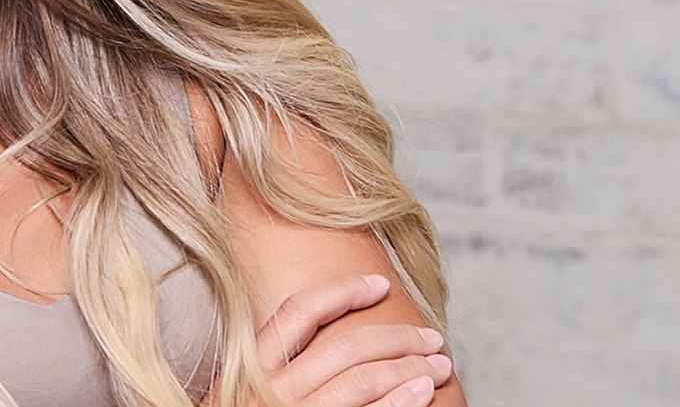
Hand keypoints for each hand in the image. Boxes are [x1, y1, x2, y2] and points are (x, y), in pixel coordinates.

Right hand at [254, 274, 453, 406]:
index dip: (343, 292)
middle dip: (396, 337)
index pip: (299, 313)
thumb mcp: (241, 396)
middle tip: (430, 338)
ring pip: (362, 381)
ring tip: (437, 366)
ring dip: (408, 368)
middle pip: (344, 347)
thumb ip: (275, 368)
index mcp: (248, 370)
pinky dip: (399, 402)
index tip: (380, 285)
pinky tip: (420, 395)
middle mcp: (270, 393)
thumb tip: (332, 342)